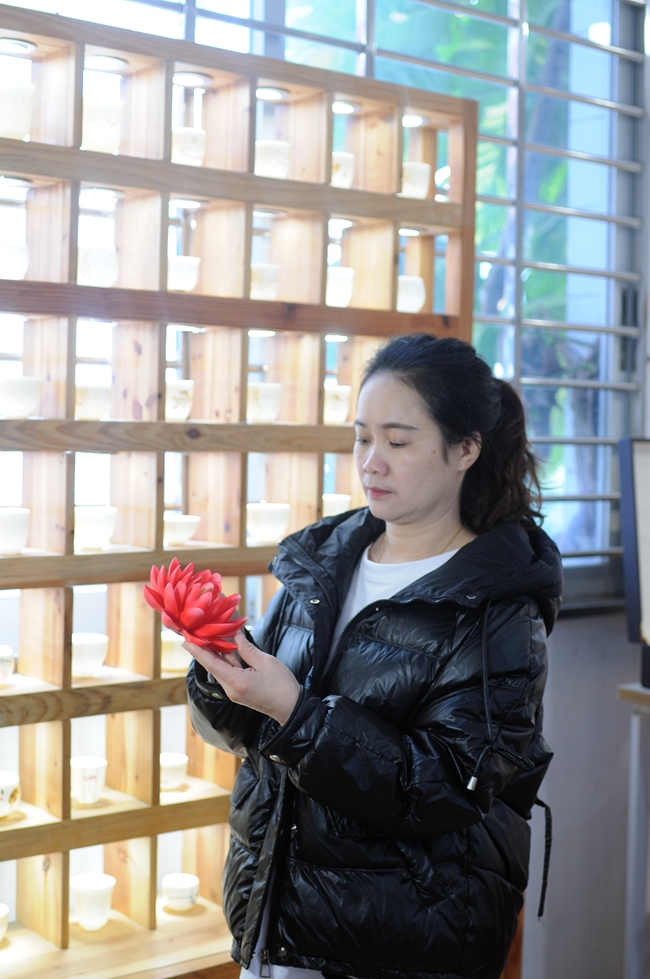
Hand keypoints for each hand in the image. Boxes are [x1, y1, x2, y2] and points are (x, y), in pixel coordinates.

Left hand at [184, 630, 299, 725]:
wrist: (291, 707)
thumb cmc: (281, 685)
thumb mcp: (265, 662)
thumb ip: (247, 649)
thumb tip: (235, 635)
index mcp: (236, 682)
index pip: (211, 664)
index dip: (197, 651)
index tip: (185, 640)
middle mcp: (231, 688)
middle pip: (213, 665)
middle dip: (204, 648)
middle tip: (195, 632)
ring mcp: (235, 691)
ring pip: (221, 668)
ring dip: (216, 652)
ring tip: (208, 634)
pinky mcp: (240, 690)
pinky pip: (229, 672)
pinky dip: (227, 659)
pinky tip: (225, 646)